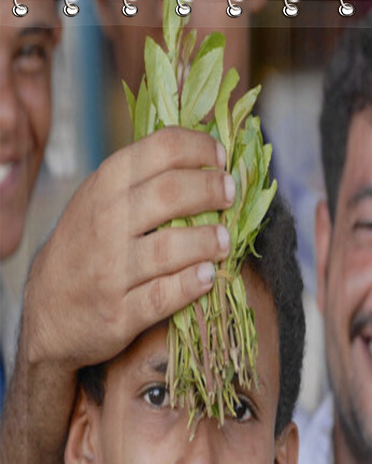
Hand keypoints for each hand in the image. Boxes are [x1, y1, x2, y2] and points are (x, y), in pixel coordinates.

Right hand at [22, 127, 233, 368]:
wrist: (47, 313)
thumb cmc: (87, 250)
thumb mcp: (100, 203)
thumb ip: (143, 181)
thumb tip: (205, 156)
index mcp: (104, 187)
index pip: (159, 149)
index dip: (199, 148)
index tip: (222, 157)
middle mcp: (104, 224)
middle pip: (169, 193)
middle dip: (210, 189)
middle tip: (231, 194)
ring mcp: (110, 271)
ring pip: (168, 248)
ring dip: (206, 241)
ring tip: (224, 241)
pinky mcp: (119, 314)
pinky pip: (162, 296)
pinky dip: (190, 285)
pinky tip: (208, 276)